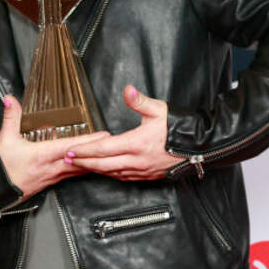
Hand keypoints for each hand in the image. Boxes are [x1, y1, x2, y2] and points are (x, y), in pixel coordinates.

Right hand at [0, 95, 108, 198]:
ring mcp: (56, 175)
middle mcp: (53, 166)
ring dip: (95, 160)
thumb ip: (10, 118)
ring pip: (81, 168)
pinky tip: (94, 166)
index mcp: (43, 155)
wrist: (0, 189)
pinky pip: (76, 173)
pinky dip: (87, 168)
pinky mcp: (55, 179)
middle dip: (98, 151)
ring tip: (110, 153)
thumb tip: (10, 100)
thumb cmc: (4, 166)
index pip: (70, 147)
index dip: (87, 142)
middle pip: (81, 158)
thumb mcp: (5, 139)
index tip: (102, 136)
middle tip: (115, 142)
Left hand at [65, 85, 179, 180]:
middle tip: (67, 160)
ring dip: (95, 169)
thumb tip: (128, 91)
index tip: (70, 151)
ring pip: (112, 173)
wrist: (201, 146)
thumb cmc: (180, 128)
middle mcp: (137, 161)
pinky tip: (105, 170)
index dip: (84, 151)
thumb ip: (139, 101)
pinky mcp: (148, 175)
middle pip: (102, 164)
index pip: (103, 149)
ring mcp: (142, 170)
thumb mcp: (159, 109)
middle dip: (82, 162)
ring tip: (81, 165)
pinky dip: (110, 174)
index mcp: (136, 144)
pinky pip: (124, 177)